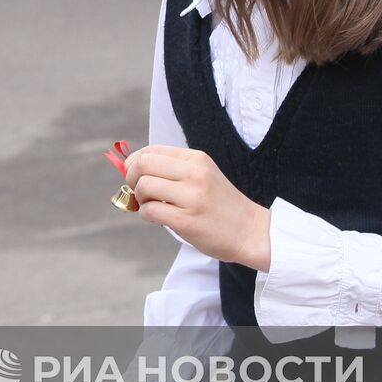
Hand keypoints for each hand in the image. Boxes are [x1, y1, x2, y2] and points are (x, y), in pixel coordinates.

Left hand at [124, 145, 271, 270]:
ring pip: (144, 186)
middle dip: (131, 178)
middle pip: (143, 164)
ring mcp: (192, 197)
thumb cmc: (220, 205)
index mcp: (196, 159)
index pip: (151, 150)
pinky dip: (146, 214)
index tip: (135, 176)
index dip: (134, 163)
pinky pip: (151, 210)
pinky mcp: (187, 220)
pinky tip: (157, 218)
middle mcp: (194, 174)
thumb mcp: (203, 175)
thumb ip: (173, 170)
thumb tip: (133, 169)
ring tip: (151, 205)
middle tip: (139, 192)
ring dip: (139, 198)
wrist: (250, 231)